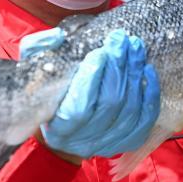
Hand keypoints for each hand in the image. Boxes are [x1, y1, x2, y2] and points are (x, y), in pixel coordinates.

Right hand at [21, 28, 160, 159]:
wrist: (59, 121)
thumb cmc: (45, 91)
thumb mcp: (32, 68)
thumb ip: (37, 50)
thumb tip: (58, 37)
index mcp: (57, 128)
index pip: (79, 108)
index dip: (92, 79)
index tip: (100, 51)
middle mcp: (83, 142)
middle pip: (110, 103)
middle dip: (118, 67)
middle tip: (122, 39)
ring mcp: (107, 144)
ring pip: (130, 109)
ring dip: (134, 73)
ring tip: (135, 47)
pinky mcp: (126, 141)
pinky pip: (145, 120)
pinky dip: (150, 95)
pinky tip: (147, 71)